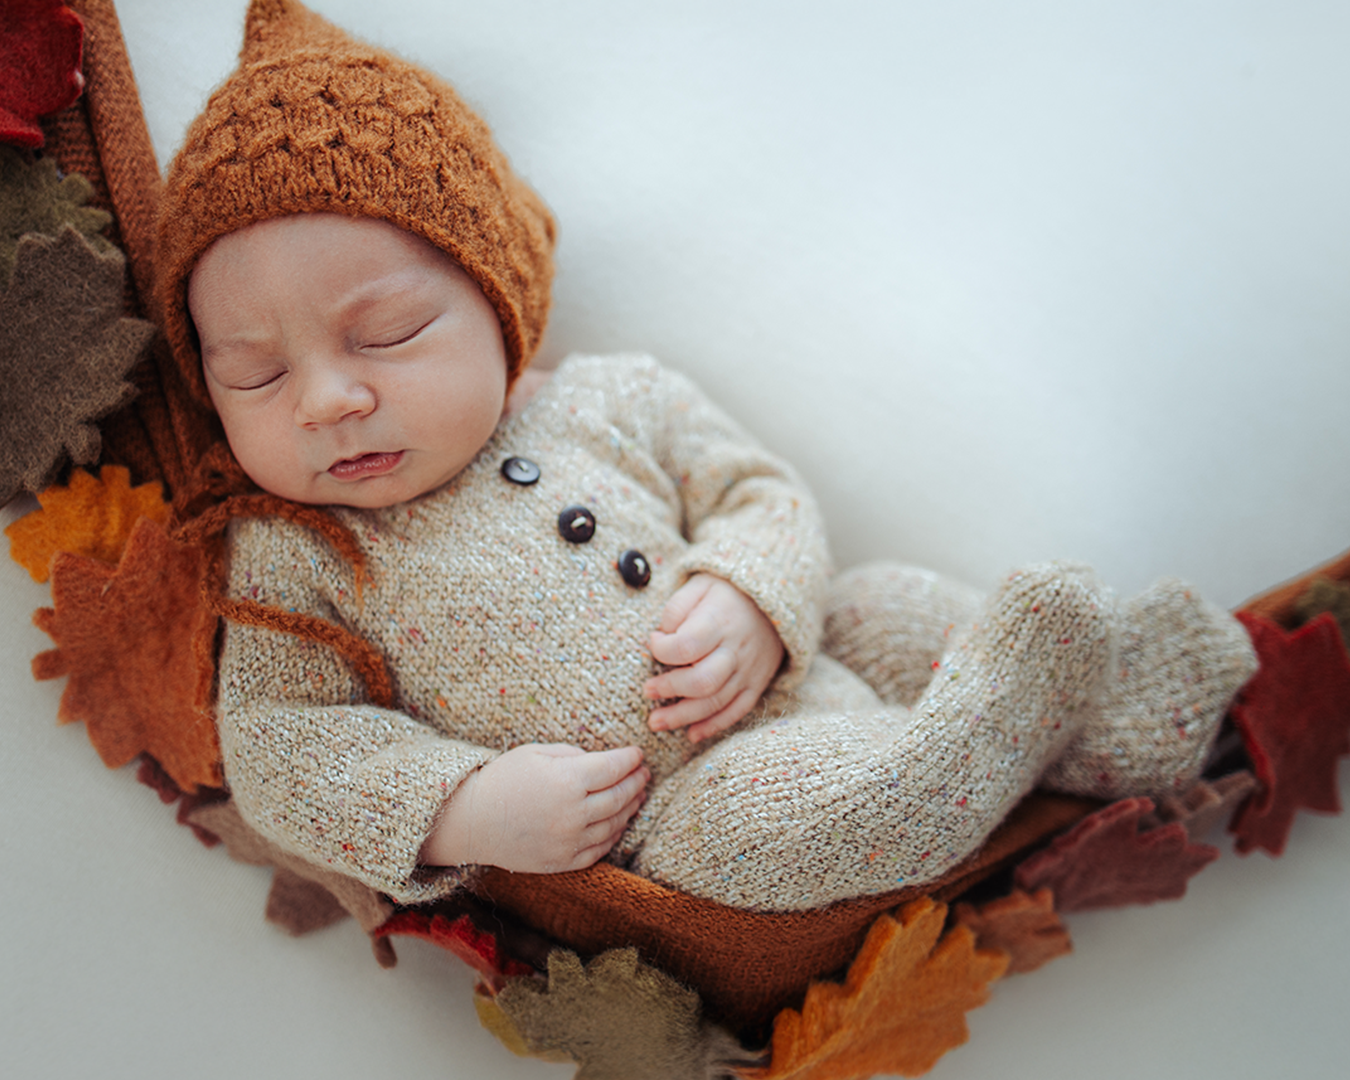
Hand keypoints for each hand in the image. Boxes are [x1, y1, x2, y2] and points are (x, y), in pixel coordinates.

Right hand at [421, 744, 647, 872]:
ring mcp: (569, 841)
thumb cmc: (501, 779)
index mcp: (567, 781)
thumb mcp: (536, 753)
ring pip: (614, 824)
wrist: (469, 821)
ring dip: (630, 808)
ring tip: (637, 796)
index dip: (630, 760)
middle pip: (619, 797)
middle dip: (636, 782)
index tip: (637, 754)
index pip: (613, 768)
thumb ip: (573, 755)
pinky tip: (618, 822)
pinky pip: (599, 849)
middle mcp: (573, 814)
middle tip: (643, 773)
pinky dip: (614, 834)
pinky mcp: (562, 861)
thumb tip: (602, 763)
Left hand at [644, 574, 784, 742]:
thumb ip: (677, 608)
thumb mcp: (699, 585)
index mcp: (719, 621)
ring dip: (683, 716)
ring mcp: (748, 670)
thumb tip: (661, 636)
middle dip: (670, 690)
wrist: (772, 602)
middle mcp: (736, 649)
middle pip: (702, 681)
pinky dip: (713, 726)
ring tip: (656, 722)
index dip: (662, 649)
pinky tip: (691, 733)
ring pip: (716, 702)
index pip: (687, 645)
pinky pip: (737, 711)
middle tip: (648, 690)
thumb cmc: (726, 593)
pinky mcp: (756, 684)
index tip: (653, 642)